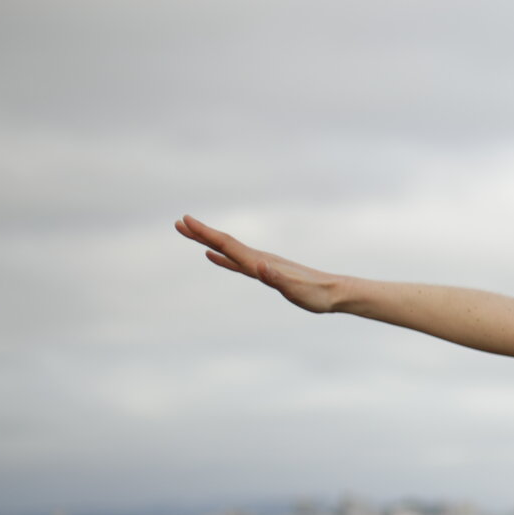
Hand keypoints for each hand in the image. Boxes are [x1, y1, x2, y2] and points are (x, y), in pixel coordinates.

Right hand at [175, 215, 345, 313]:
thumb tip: (260, 266)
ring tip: (189, 233)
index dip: (206, 234)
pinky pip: (237, 263)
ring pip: (228, 250)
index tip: (186, 221)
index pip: (228, 245)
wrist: (335, 293)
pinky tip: (213, 257)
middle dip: (201, 233)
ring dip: (208, 242)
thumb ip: (278, 278)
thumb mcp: (297, 290)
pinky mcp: (267, 272)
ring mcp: (262, 265)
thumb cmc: (316, 294)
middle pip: (224, 243)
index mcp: (261, 262)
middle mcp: (260, 259)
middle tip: (178, 222)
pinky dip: (222, 258)